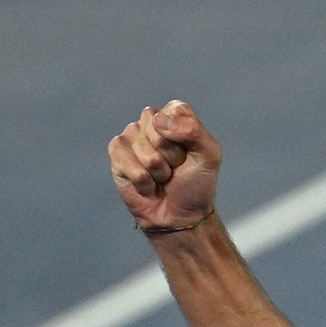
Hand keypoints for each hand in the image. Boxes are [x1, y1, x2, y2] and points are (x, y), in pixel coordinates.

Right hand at [108, 99, 219, 235]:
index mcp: (173, 117)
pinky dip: (143, 181)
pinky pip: (129, 164)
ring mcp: (131, 136)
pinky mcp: (116, 153)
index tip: (190, 153)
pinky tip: (147, 185)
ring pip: (145, 151)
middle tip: (175, 167)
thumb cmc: (195, 185)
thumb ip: (194, 130)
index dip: (185, 136)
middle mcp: (150, 122)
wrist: (180, 215)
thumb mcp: (209, 156)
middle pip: (158, 130)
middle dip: (172, 156)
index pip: (175, 111)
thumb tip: (160, 120)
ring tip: (162, 177)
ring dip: (158, 172)